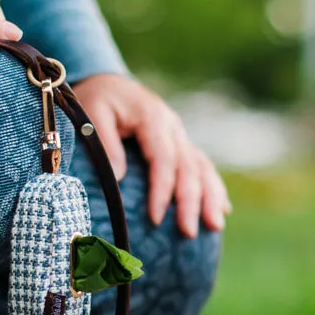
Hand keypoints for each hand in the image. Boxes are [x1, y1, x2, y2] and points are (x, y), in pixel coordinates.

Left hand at [72, 74, 230, 236]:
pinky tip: (222, 210)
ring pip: (202, 167)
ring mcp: (180, 135)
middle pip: (189, 166)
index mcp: (152, 117)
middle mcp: (172, 126)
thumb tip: (120, 178)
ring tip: (215, 226)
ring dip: (211, 197)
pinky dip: (214, 188)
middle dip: (191, 201)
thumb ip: (105, 143)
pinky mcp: (181, 143)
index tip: (155, 218)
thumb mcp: (92, 113)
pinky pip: (202, 166)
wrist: (108, 82)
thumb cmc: (96, 99)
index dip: (162, 189)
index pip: (163, 158)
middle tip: (188, 232)